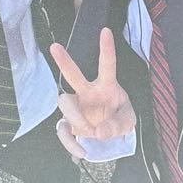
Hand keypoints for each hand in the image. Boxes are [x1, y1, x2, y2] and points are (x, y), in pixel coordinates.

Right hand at [49, 28, 135, 158]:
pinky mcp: (68, 123)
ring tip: (91, 132)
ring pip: (65, 103)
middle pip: (73, 76)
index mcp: (106, 86)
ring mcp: (75, 107)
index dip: (106, 49)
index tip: (105, 30)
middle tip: (55, 46)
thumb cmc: (118, 119)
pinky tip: (82, 151)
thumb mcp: (128, 121)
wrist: (108, 136)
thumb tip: (99, 131)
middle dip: (64, 61)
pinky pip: (62, 129)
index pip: (107, 65)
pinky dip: (71, 143)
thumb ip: (118, 125)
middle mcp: (87, 93)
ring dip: (77, 118)